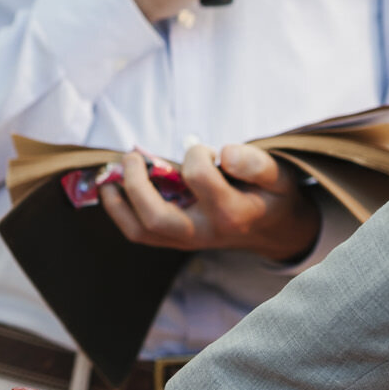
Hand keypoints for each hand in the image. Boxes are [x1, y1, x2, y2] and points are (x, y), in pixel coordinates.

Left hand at [100, 143, 318, 260]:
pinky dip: (120, 212)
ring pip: (141, 231)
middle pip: (156, 217)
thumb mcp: (279, 175)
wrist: (275, 231)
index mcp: (232, 212)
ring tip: (109, 175)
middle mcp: (205, 232)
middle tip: (132, 156)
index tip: (204, 148)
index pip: (198, 178)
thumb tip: (225, 153)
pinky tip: (113, 190)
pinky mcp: (176, 240)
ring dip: (118, 202)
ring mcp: (188, 240)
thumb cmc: (273, 195)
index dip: (195, 154)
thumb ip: (256, 163)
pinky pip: (140, 233)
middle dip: (136, 184)